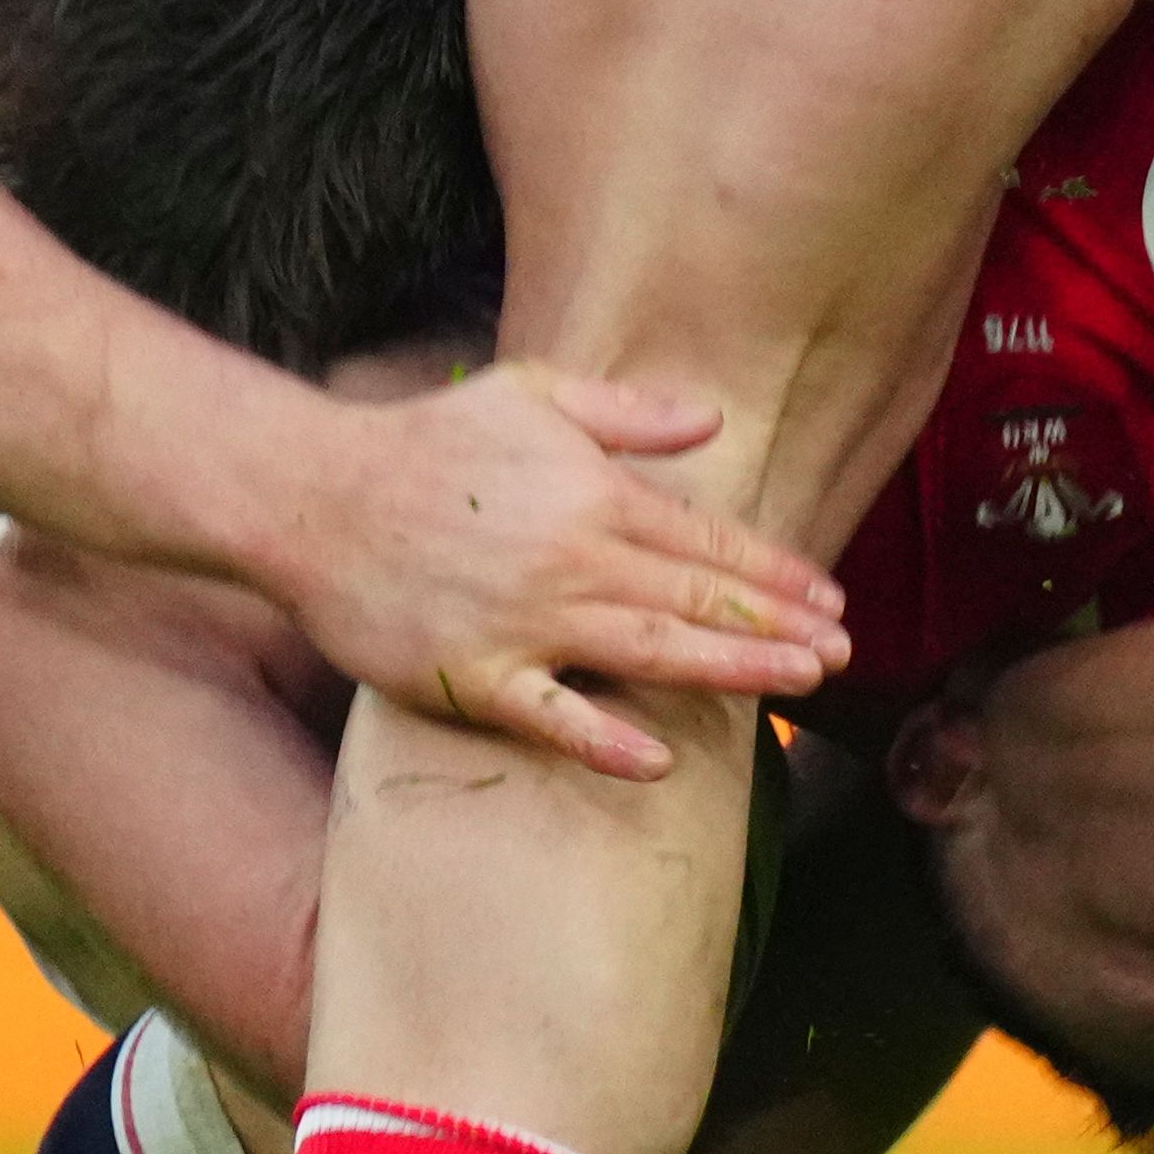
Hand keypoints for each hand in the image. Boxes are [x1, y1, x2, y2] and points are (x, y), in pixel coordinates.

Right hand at [284, 362, 852, 777]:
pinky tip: (653, 760)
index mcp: (594, 494)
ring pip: (647, 652)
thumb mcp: (532, 393)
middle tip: (841, 654)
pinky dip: (598, 738)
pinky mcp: (471, 672)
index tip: (831, 599)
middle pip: (695, 600)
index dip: (776, 573)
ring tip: (795, 687)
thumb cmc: (425, 443)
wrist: (311, 496)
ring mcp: (523, 621)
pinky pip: (546, 715)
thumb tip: (711, 422)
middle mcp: (572, 560)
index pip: (707, 541)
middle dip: (777, 627)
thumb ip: (628, 413)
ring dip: (729, 672)